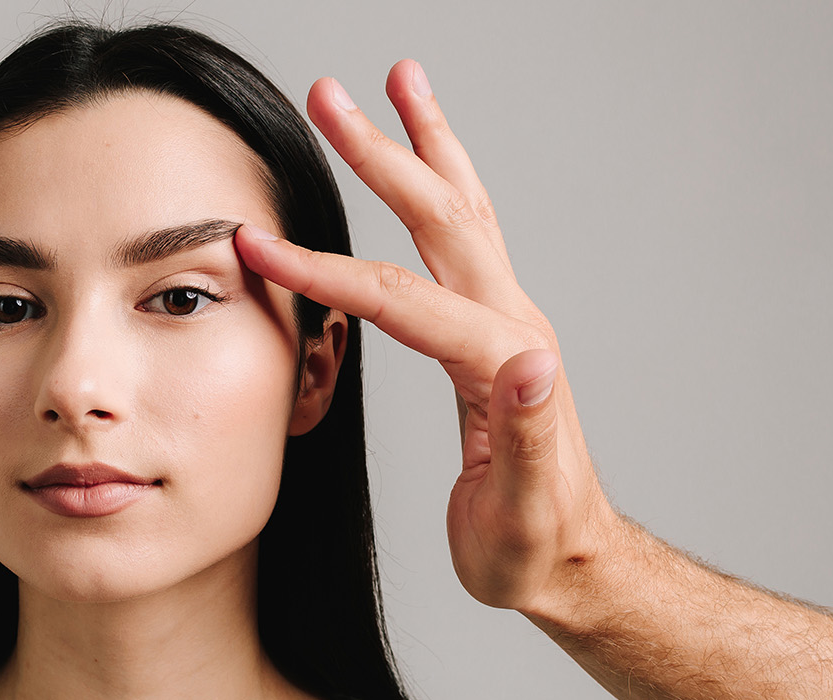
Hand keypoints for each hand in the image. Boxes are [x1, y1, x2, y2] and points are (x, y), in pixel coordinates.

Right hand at [234, 60, 622, 614]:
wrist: (571, 562)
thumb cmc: (533, 549)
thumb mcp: (527, 512)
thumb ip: (533, 437)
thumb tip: (532, 363)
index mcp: (505, 360)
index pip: (404, 298)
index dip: (328, 273)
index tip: (261, 247)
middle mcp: (512, 323)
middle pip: (438, 218)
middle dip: (381, 152)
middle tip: (328, 94)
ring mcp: (506, 320)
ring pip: (460, 210)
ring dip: (424, 141)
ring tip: (399, 78)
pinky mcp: (494, 328)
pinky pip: (461, 237)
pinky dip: (438, 184)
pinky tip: (420, 164)